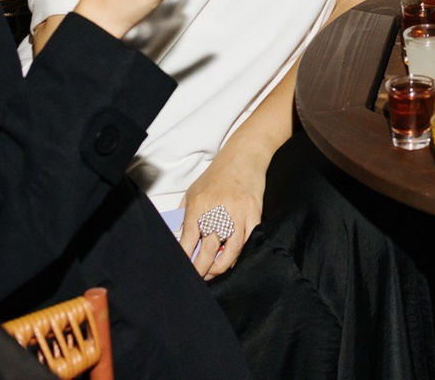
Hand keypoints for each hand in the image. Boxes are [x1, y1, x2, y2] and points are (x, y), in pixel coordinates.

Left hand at [178, 153, 267, 279]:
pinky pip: (247, 242)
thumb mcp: (193, 191)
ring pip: (230, 251)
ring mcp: (238, 213)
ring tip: (213, 272)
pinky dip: (238, 254)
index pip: (188, 240)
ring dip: (220, 267)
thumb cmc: (216, 175)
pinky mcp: (254, 213)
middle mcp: (217, 210)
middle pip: (208, 250)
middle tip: (198, 278)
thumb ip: (184, 215)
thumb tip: (180, 240)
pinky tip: (231, 260)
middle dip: (201, 269)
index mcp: (198, 205)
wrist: (243, 157)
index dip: (185, 259)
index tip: (183, 270)